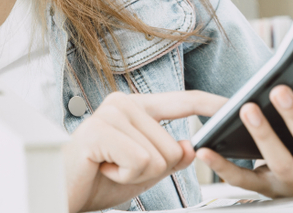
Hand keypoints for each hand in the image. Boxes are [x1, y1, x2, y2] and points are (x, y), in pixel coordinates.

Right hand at [64, 90, 226, 212]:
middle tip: (118, 167)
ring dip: (135, 175)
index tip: (234, 105)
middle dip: (152, 170)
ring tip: (108, 167)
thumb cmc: (95, 180)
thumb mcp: (143, 171)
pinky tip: (102, 169)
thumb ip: (169, 158)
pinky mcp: (101, 130)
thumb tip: (190, 148)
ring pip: (159, 157)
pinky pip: (140, 162)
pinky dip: (123, 176)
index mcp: (136, 107)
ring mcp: (111, 113)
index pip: (183, 102)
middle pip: (174, 147)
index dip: (212, 104)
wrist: (58, 191)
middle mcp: (124, 103)